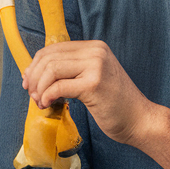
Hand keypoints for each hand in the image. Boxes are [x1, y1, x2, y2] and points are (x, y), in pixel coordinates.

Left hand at [22, 40, 156, 144]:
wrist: (140, 120)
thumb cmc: (116, 105)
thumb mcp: (94, 78)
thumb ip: (72, 71)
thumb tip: (36, 73)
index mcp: (94, 47)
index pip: (53, 48)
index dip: (35, 65)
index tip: (29, 82)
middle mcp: (96, 52)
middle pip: (49, 57)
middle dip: (34, 77)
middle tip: (33, 95)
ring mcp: (96, 66)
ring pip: (51, 70)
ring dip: (39, 88)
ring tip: (41, 102)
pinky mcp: (94, 84)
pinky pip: (59, 87)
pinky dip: (47, 96)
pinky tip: (48, 105)